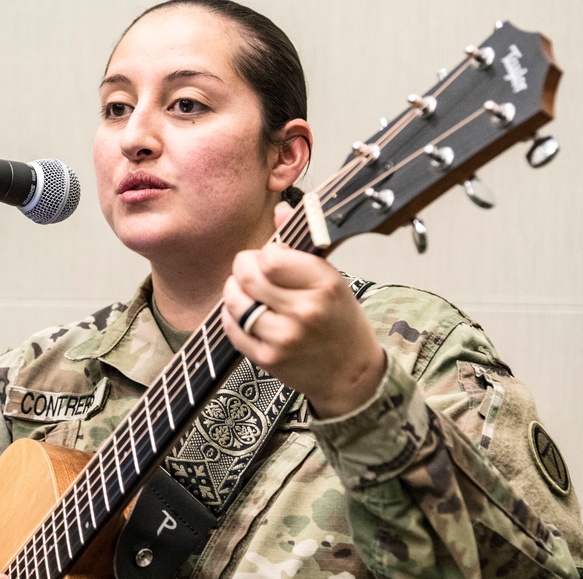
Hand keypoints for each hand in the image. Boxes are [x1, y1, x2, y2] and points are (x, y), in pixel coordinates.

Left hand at [221, 205, 385, 417]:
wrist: (351, 373)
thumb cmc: (340, 320)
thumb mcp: (331, 278)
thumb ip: (300, 244)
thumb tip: (280, 210)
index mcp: (324, 284)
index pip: (271, 257)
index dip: (264, 254)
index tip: (270, 258)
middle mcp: (305, 311)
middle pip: (247, 277)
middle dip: (242, 268)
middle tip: (250, 271)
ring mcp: (284, 338)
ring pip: (235, 302)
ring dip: (234, 292)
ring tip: (246, 292)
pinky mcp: (268, 359)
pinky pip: (232, 329)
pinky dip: (232, 317)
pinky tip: (245, 314)